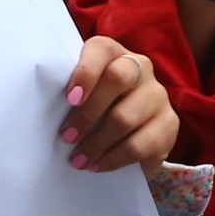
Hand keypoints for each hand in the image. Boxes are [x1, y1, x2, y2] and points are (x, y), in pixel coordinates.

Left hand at [59, 34, 175, 171]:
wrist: (132, 137)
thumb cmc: (95, 111)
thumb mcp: (82, 97)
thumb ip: (71, 94)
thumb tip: (44, 111)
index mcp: (114, 53)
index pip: (101, 49)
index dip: (85, 72)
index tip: (69, 99)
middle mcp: (141, 68)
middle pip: (117, 78)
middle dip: (87, 112)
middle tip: (67, 137)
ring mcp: (158, 95)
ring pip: (126, 117)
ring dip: (97, 142)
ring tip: (78, 160)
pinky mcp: (170, 124)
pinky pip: (141, 144)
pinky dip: (115, 158)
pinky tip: (99, 165)